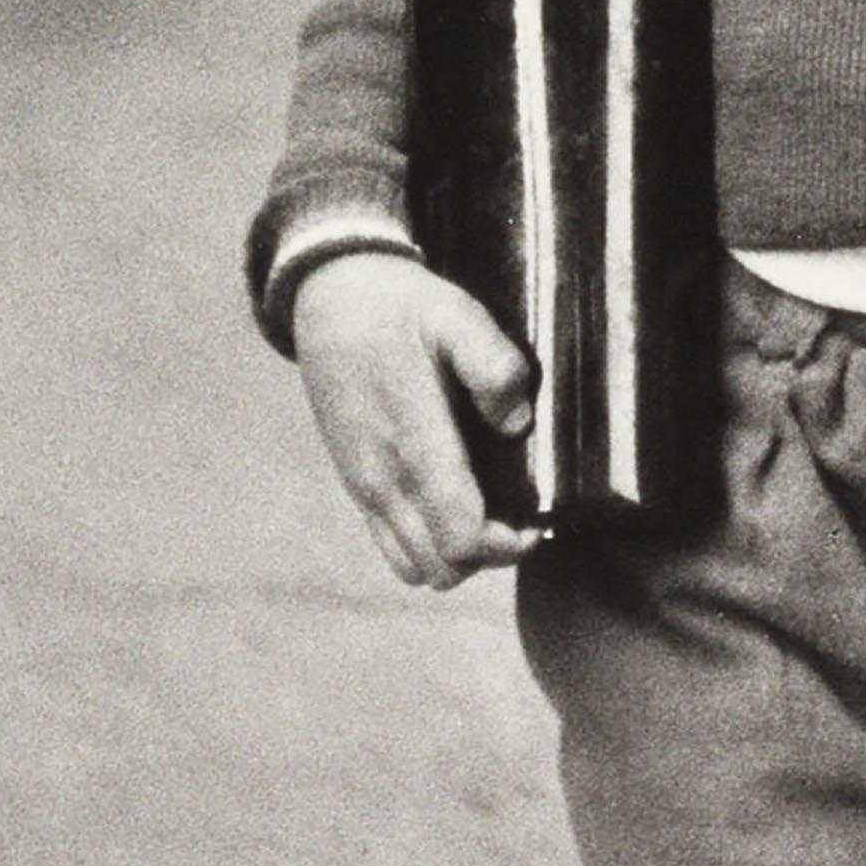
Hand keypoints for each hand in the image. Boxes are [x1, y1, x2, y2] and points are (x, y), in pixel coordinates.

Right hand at [291, 255, 539, 589]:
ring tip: (488, 513)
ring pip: (413, 566)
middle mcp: (382, 479)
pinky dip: (426, 544)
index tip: (535, 521)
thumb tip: (517, 426)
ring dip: (455, 554)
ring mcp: (363, 487)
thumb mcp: (456, 315)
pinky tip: (453, 502)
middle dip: (488, 555)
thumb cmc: (400, 307)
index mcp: (412, 442)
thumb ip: (493, 367)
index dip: (505, 545)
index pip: (458, 536)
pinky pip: (391, 545)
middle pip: (441, 566)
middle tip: (519, 518)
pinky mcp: (355, 484)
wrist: (330, 298)